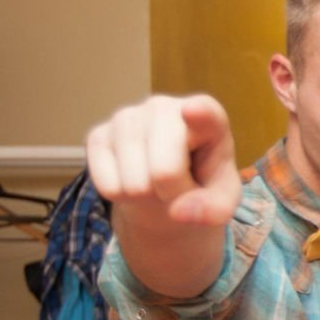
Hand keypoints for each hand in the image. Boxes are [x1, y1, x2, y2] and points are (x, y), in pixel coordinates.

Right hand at [85, 94, 240, 225]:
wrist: (165, 187)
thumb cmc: (201, 185)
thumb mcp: (221, 202)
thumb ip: (213, 211)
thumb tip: (178, 212)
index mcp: (207, 116)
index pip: (205, 111)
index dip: (199, 114)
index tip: (194, 111)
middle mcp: (164, 107)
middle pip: (165, 170)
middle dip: (173, 193)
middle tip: (178, 186)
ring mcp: (127, 117)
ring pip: (134, 182)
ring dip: (147, 196)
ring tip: (157, 183)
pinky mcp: (98, 135)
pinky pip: (108, 185)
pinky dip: (122, 196)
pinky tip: (132, 179)